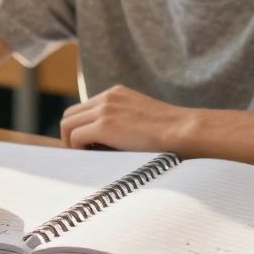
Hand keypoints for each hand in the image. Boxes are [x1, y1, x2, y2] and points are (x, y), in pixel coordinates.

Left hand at [60, 85, 187, 150]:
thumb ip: (121, 124)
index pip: (83, 109)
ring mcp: (105, 109)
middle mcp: (107, 97)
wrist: (186, 132)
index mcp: (116, 94)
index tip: (88, 147)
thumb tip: (98, 145)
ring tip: (86, 159)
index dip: (80, 129)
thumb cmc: (171, 134)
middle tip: (82, 154)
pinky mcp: (105, 125)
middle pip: (70, 114)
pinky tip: (93, 159)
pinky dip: (78, 149)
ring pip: (67, 124)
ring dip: (72, 143)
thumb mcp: (142, 120)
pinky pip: (75, 136)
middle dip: (71, 135)